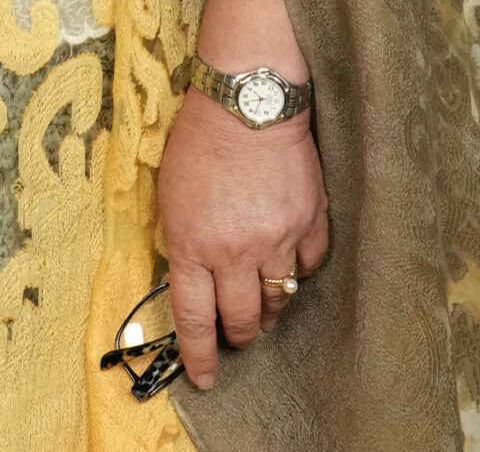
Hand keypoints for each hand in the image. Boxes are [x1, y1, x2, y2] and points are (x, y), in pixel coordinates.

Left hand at [155, 93, 328, 389]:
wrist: (248, 100)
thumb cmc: (199, 140)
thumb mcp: (169, 193)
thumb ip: (181, 240)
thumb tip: (190, 277)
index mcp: (192, 244)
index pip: (194, 318)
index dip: (198, 356)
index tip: (204, 378)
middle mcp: (236, 250)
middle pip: (241, 319)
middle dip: (238, 335)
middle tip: (236, 336)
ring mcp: (278, 239)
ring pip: (278, 299)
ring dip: (267, 308)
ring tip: (260, 304)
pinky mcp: (310, 222)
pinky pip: (308, 266)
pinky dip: (297, 270)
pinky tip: (287, 262)